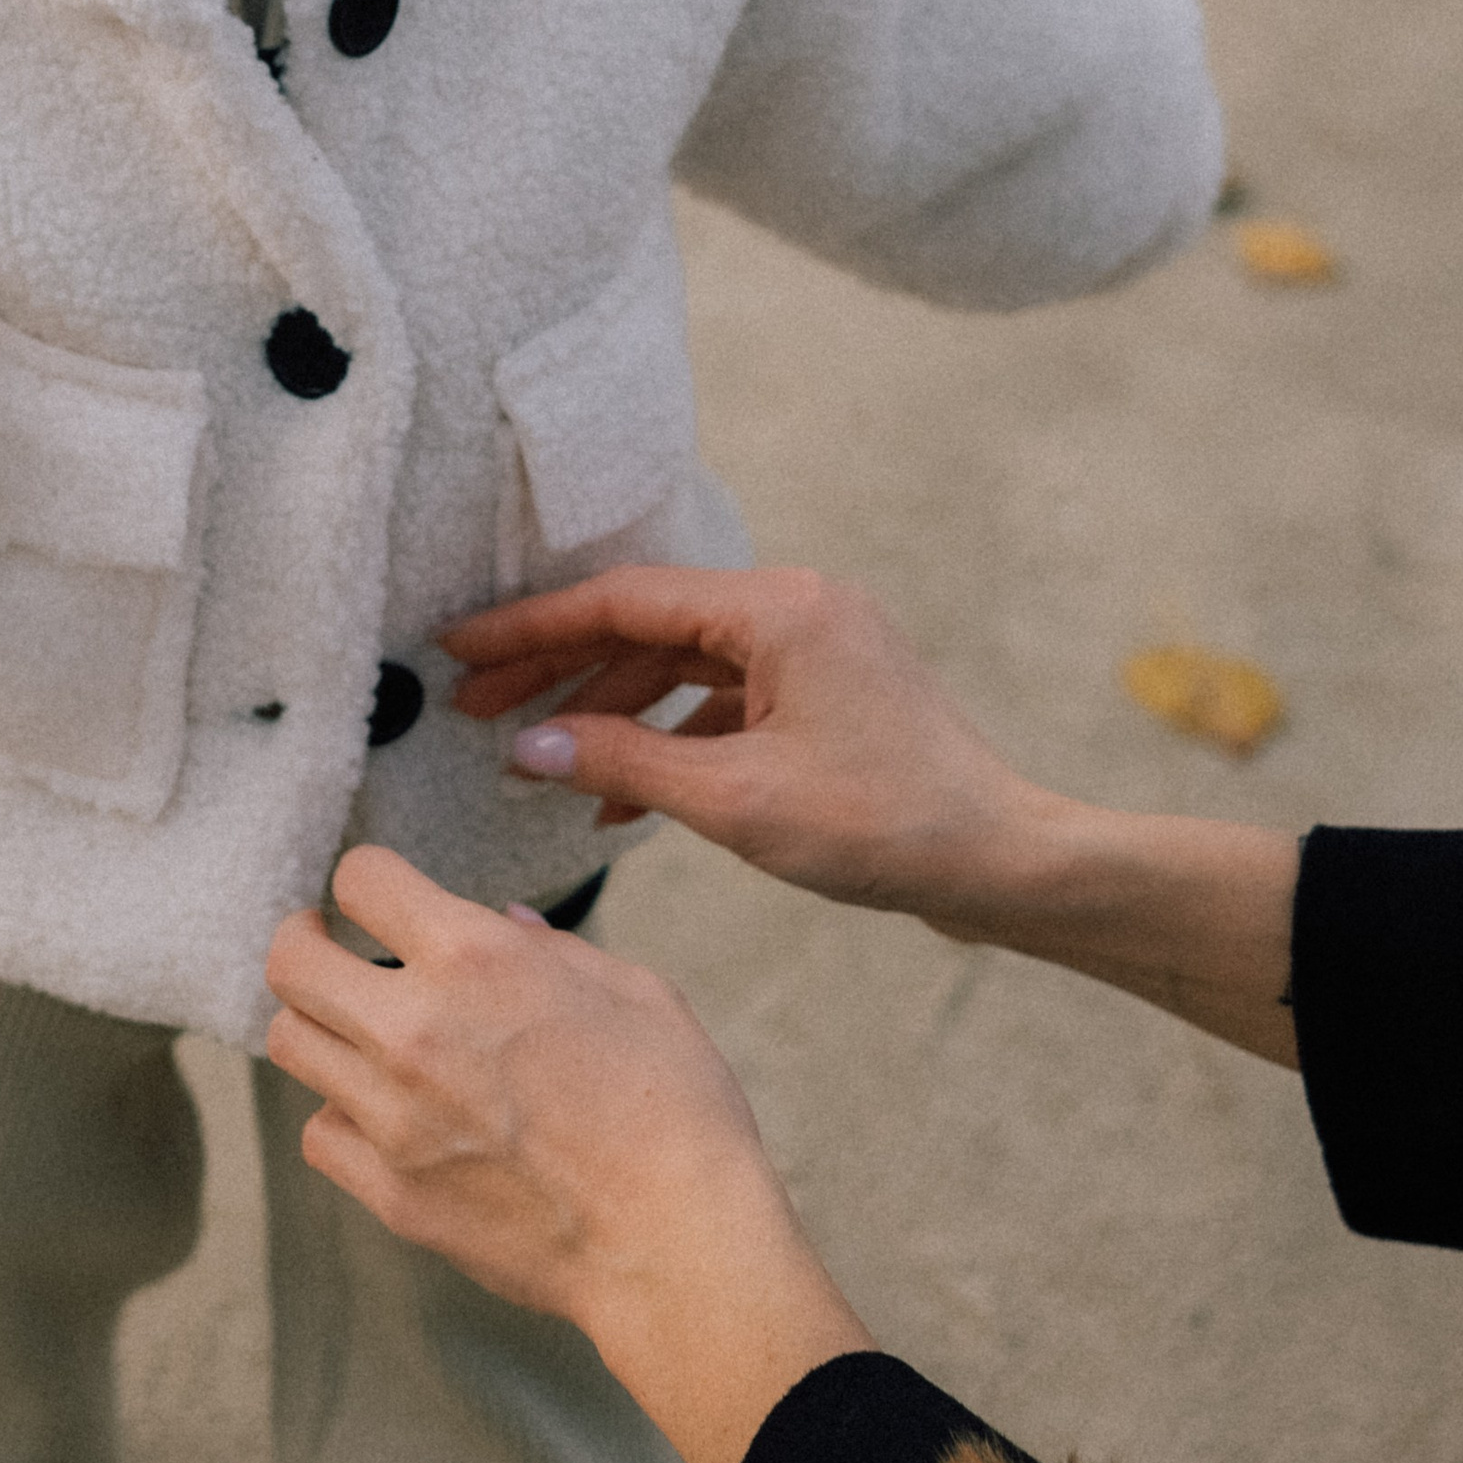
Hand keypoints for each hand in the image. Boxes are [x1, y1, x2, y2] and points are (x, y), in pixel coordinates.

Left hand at [265, 846, 868, 1462]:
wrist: (676, 1244)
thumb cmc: (676, 1111)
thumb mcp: (635, 992)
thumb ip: (553, 949)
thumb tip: (506, 923)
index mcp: (476, 960)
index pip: (362, 880)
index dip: (369, 880)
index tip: (379, 898)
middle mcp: (414, 1030)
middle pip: (290, 964)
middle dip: (303, 941)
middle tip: (327, 947)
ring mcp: (393, 1117)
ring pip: (291, 1045)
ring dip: (320, 1026)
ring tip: (357, 1031)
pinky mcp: (390, 1191)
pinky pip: (320, 1134)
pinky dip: (341, 1116)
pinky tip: (383, 1113)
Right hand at [442, 564, 1046, 934]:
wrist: (1003, 862)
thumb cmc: (886, 827)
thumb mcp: (736, 801)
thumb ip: (623, 762)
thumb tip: (528, 746)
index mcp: (778, 607)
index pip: (622, 600)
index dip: (531, 628)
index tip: (459, 650)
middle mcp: (796, 607)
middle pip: (646, 624)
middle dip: (558, 669)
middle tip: (472, 704)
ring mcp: (813, 649)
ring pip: (679, 663)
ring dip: (607, 709)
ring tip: (534, 757)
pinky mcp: (824, 692)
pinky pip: (721, 700)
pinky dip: (667, 739)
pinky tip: (615, 796)